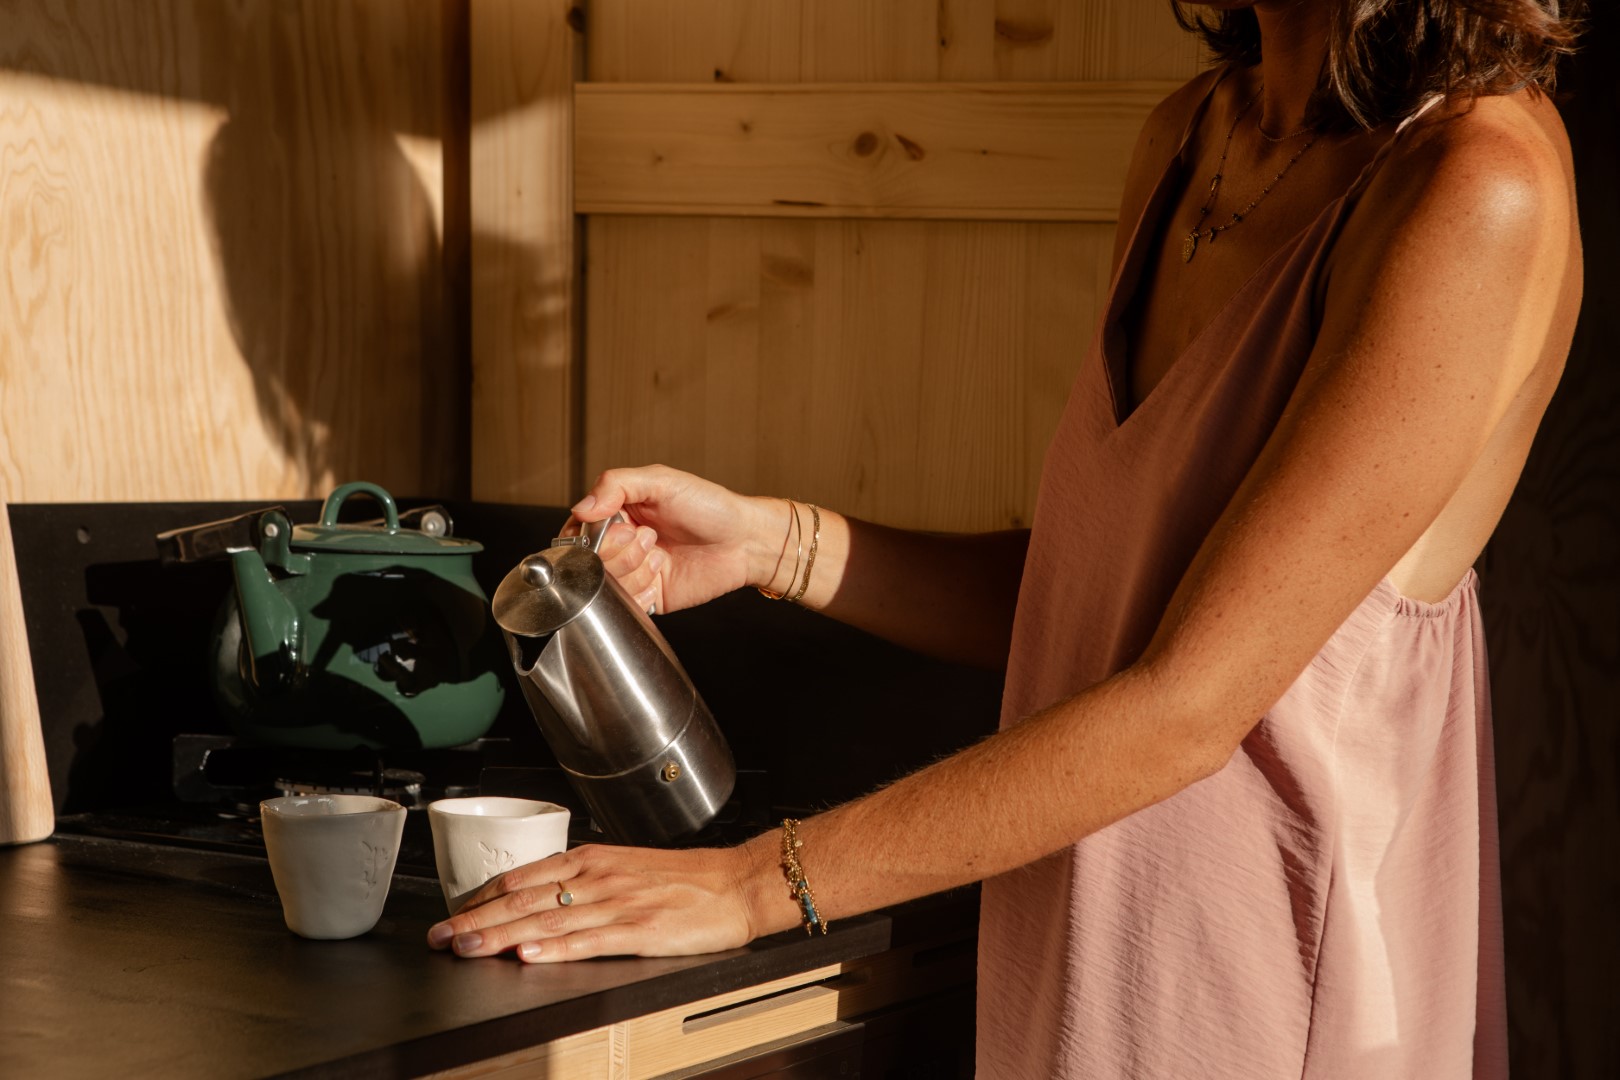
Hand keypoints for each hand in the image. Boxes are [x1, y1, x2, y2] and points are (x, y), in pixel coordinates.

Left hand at [424, 842, 763, 962]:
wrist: (738, 883)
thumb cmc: (688, 880)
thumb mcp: (627, 867)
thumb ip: (585, 881)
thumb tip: (541, 898)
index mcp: (593, 861)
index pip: (522, 877)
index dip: (480, 898)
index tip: (449, 913)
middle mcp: (599, 878)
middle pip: (524, 900)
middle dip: (475, 920)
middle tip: (438, 937)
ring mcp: (618, 904)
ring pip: (547, 920)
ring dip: (500, 936)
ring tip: (466, 948)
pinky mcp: (641, 930)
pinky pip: (590, 940)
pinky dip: (556, 948)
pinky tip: (529, 956)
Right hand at [564, 465, 789, 614]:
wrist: (744, 541)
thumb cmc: (709, 506)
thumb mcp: (662, 481)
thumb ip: (616, 485)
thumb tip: (581, 508)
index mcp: (618, 514)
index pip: (578, 530)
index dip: (591, 535)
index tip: (621, 528)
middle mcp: (621, 544)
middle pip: (587, 561)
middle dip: (617, 551)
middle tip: (648, 538)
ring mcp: (634, 572)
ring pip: (605, 585)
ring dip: (633, 569)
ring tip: (659, 554)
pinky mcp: (648, 597)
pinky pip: (624, 605)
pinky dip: (638, 591)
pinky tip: (661, 574)